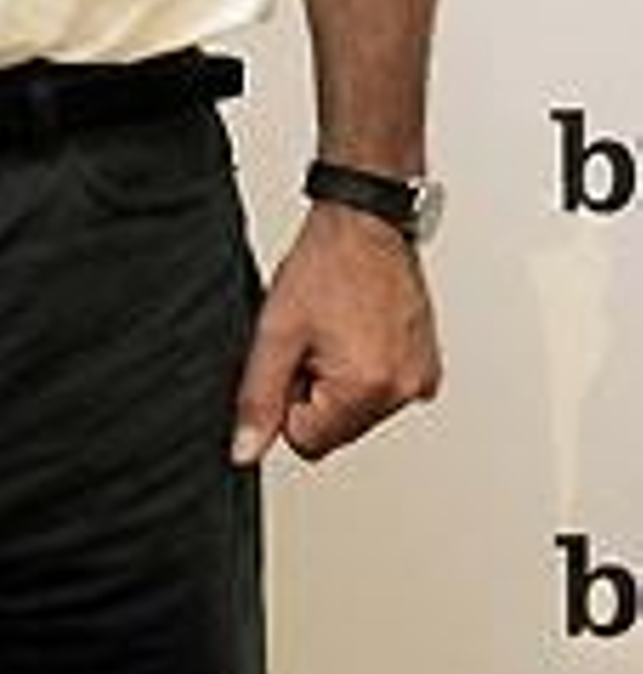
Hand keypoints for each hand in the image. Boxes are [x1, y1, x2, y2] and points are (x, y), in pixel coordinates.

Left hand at [230, 203, 441, 465]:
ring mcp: (420, 378)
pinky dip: (367, 368)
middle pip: (336, 429)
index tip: (298, 356)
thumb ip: (258, 399)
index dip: (289, 399)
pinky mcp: (427, 366)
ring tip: (338, 328)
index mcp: (368, 389)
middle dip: (316, 390)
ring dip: (341, 379)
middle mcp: (404, 390)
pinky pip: (383, 390)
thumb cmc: (327, 265)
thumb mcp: (276, 331)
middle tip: (317, 338)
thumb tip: (245, 451)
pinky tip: (361, 330)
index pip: (307, 442)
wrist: (365, 222)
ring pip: (358, 410)